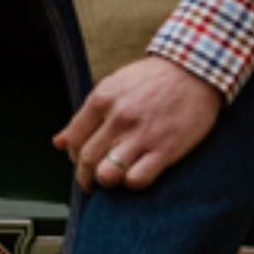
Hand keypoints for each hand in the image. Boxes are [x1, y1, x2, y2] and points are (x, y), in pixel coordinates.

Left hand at [53, 56, 221, 192]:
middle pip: (87, 161)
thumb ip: (86, 115)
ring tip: (116, 179)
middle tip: (95, 181)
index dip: (74, 158)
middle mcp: (119, 117)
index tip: (83, 163)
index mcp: (102, 99)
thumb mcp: (113, 86)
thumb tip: (58, 143)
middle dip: (87, 177)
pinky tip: (138, 174)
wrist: (195, 70)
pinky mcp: (165, 149)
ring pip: (107, 175)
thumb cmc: (153, 79)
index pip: (73, 141)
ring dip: (108, 182)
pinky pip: (137, 180)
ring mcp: (142, 134)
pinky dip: (133, 183)